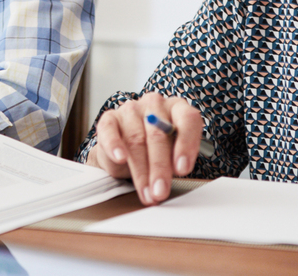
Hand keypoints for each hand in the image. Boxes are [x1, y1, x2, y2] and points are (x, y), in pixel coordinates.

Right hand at [84, 93, 201, 205]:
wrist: (125, 151)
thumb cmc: (155, 150)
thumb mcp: (173, 153)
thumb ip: (177, 158)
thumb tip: (178, 170)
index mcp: (177, 108)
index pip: (188, 119)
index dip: (186, 145)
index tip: (183, 169)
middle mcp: (155, 104)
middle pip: (159, 134)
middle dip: (160, 167)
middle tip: (160, 191)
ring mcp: (131, 109)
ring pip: (136, 139)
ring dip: (141, 170)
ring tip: (146, 192)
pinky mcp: (109, 119)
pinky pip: (110, 131)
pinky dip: (114, 146)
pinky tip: (120, 158)